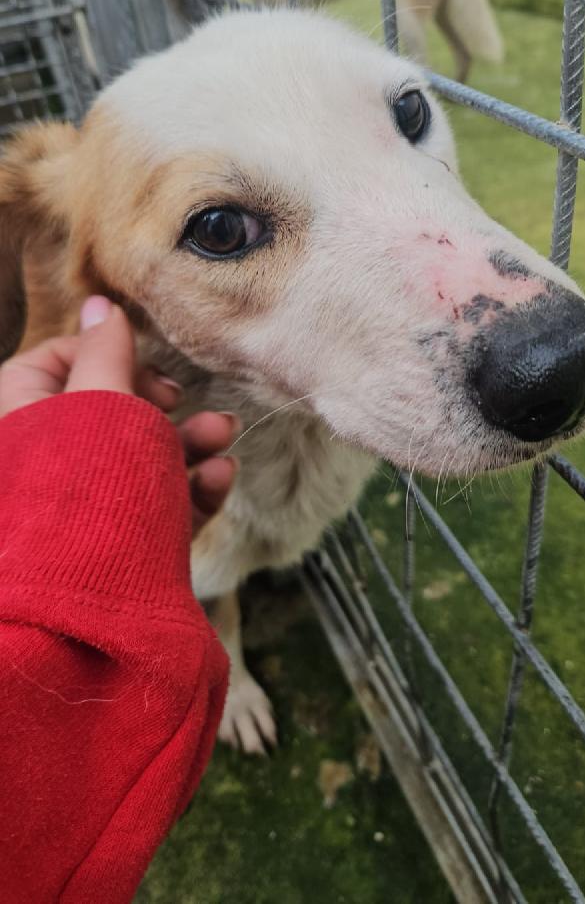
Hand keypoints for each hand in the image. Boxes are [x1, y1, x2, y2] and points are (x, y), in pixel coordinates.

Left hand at [0, 295, 237, 526]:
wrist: (94, 616)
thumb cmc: (90, 496)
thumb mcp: (101, 405)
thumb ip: (104, 352)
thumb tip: (99, 304)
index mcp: (21, 421)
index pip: (54, 362)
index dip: (102, 352)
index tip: (142, 360)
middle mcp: (49, 465)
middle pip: (108, 411)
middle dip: (160, 400)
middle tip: (176, 398)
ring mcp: (89, 508)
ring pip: (142, 459)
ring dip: (191, 440)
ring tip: (226, 432)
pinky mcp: (126, 544)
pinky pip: (160, 505)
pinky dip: (194, 487)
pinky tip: (221, 476)